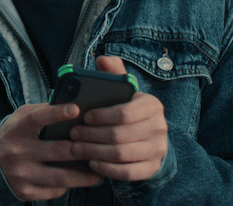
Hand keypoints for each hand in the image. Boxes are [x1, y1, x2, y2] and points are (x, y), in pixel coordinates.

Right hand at [0, 102, 103, 200]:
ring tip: (100, 174)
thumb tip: (75, 107)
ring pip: (60, 177)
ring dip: (84, 177)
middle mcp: (16, 152)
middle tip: (103, 148)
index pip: (37, 118)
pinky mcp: (24, 191)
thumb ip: (44, 112)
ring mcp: (20, 174)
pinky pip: (54, 191)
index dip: (56, 114)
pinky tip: (77, 182)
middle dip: (82, 150)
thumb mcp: (22, 118)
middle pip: (57, 151)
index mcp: (16, 129)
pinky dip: (67, 186)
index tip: (76, 109)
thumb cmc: (16, 135)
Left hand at [69, 56, 167, 181]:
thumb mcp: (123, 90)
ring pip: (121, 154)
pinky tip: (92, 162)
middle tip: (73, 133)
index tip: (84, 116)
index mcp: (152, 105)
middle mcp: (159, 128)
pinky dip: (107, 168)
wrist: (149, 137)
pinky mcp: (151, 168)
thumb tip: (102, 60)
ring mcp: (157, 150)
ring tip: (77, 147)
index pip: (125, 112)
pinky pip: (127, 172)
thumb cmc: (127, 110)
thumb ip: (113, 74)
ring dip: (94, 151)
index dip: (101, 116)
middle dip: (91, 135)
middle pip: (119, 135)